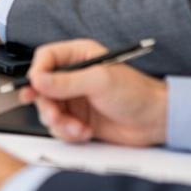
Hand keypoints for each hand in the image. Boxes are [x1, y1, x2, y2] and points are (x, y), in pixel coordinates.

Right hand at [19, 39, 167, 145]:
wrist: (156, 121)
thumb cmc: (136, 93)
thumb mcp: (99, 82)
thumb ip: (65, 82)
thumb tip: (37, 80)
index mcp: (78, 56)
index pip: (45, 58)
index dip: (36, 72)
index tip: (34, 87)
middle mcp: (73, 76)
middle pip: (41, 88)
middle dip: (46, 104)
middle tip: (55, 115)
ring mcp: (74, 99)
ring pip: (48, 110)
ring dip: (59, 123)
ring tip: (76, 128)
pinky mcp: (77, 119)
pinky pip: (59, 127)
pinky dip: (69, 133)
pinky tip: (85, 132)